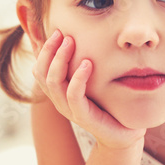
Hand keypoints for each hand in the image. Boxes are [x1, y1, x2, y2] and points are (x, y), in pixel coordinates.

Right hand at [32, 29, 144, 150]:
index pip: (39, 69)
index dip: (43, 49)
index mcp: (59, 91)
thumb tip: (78, 38)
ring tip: (71, 42)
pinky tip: (88, 63)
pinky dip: (78, 77)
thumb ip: (83, 65)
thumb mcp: (93, 81)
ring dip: (60, 60)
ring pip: (54, 82)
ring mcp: (69, 109)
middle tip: (62, 33)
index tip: (56, 31)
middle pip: (41, 73)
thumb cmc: (109, 104)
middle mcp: (59, 100)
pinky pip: (74, 95)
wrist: (124, 133)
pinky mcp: (83, 117)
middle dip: (49, 50)